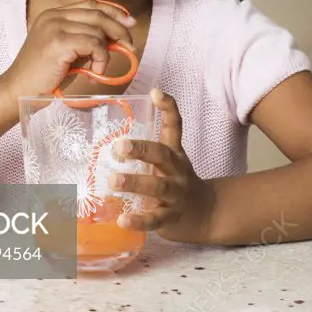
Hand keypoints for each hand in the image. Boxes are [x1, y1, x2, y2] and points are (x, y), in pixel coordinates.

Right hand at [4, 0, 136, 101]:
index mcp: (54, 14)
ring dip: (106, 51)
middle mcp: (54, 16)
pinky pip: (93, 44)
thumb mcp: (67, 51)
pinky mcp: (58, 41)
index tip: (129, 22)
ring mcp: (55, 27)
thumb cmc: (43, 76)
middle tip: (130, 45)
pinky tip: (95, 71)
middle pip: (98, 13)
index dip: (113, 12)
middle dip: (119, 29)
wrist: (18, 91)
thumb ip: (86, 40)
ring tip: (99, 68)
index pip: (91, 4)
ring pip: (97, 30)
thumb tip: (116, 38)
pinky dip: (101, 58)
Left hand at [110, 88, 215, 243]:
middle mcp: (176, 171)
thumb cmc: (176, 183)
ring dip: (135, 183)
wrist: (206, 214)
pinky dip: (139, 220)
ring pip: (158, 187)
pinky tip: (123, 220)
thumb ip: (144, 154)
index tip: (155, 92)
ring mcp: (176, 195)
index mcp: (174, 154)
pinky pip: (155, 219)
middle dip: (142, 149)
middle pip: (162, 155)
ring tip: (113, 180)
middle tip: (119, 146)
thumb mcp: (168, 163)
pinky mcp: (171, 218)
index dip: (168, 108)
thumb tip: (104, 142)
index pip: (174, 126)